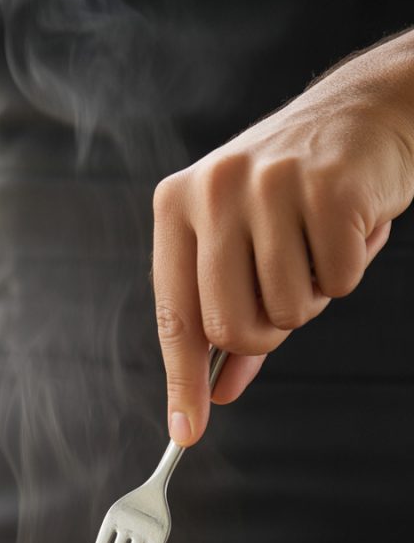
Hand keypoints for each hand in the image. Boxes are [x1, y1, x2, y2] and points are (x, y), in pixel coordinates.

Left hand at [152, 31, 413, 445]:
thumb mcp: (246, 247)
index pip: (175, 315)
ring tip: (317, 245)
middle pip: (230, 328)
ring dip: (312, 295)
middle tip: (287, 295)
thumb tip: (215, 393)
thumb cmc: (296, 192)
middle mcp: (213, 191)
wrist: (367, 111)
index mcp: (177, 206)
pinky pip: (338, 282)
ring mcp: (269, 186)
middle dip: (266, 334)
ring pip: (287, 310)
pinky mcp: (327, 187)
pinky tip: (349, 226)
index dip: (182, 382)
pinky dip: (350, 269)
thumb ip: (227, 317)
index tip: (187, 432)